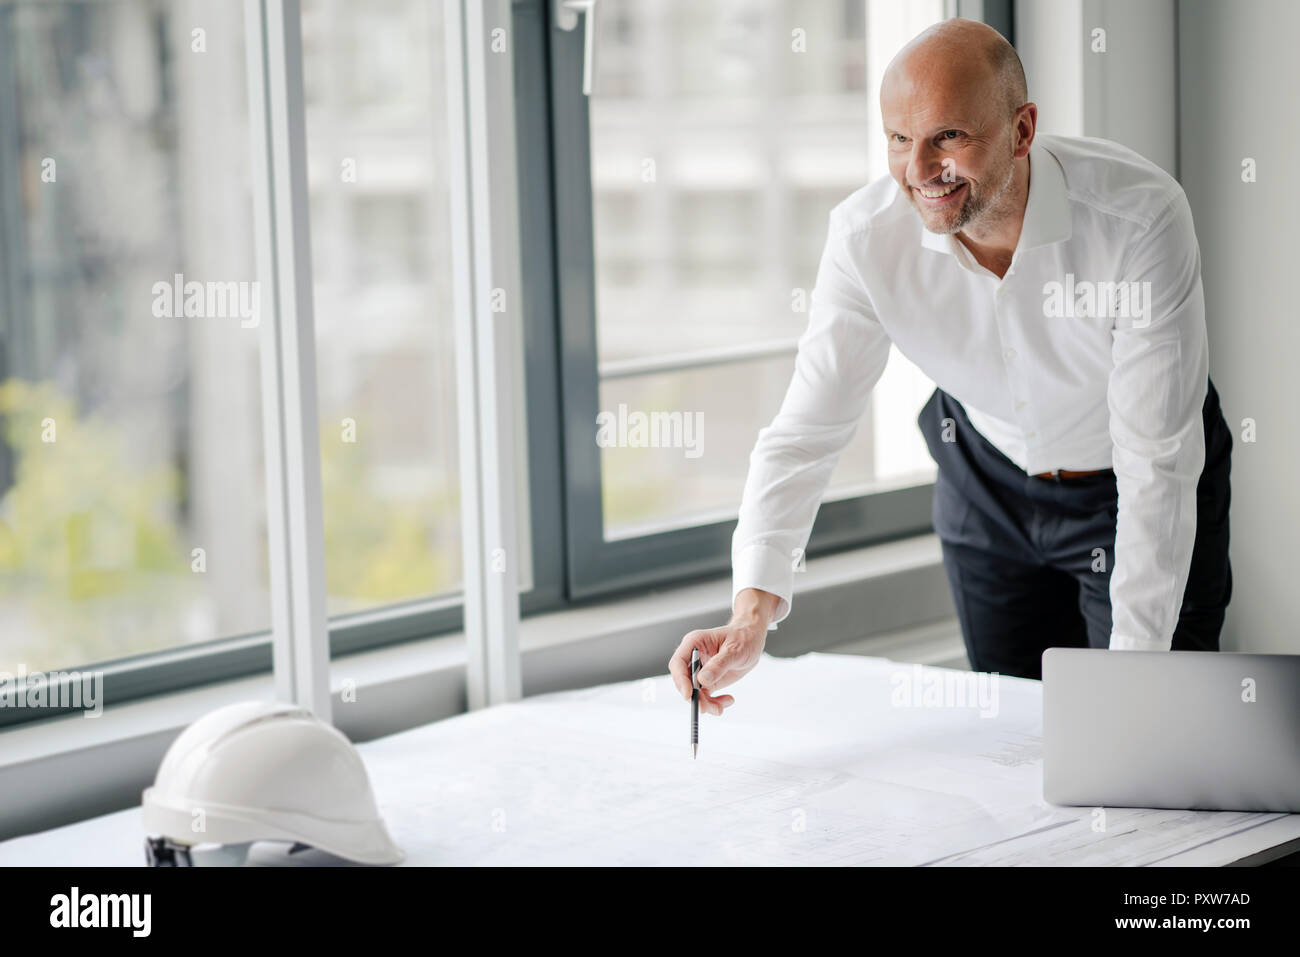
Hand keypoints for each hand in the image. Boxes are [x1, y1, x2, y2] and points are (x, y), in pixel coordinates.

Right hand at [668, 598, 772, 714]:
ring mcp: (700, 670)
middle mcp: (694, 657)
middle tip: (705, 708)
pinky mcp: (708, 681)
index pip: (678, 662)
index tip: (688, 694)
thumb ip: (719, 664)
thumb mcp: (734, 650)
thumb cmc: (743, 637)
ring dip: (705, 704)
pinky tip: (727, 700)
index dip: (680, 680)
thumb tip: (702, 679)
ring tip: (720, 708)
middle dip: (694, 697)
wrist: (751, 639)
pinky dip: (714, 703)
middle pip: (684, 681)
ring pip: (693, 693)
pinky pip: (705, 696)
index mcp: (695, 643)